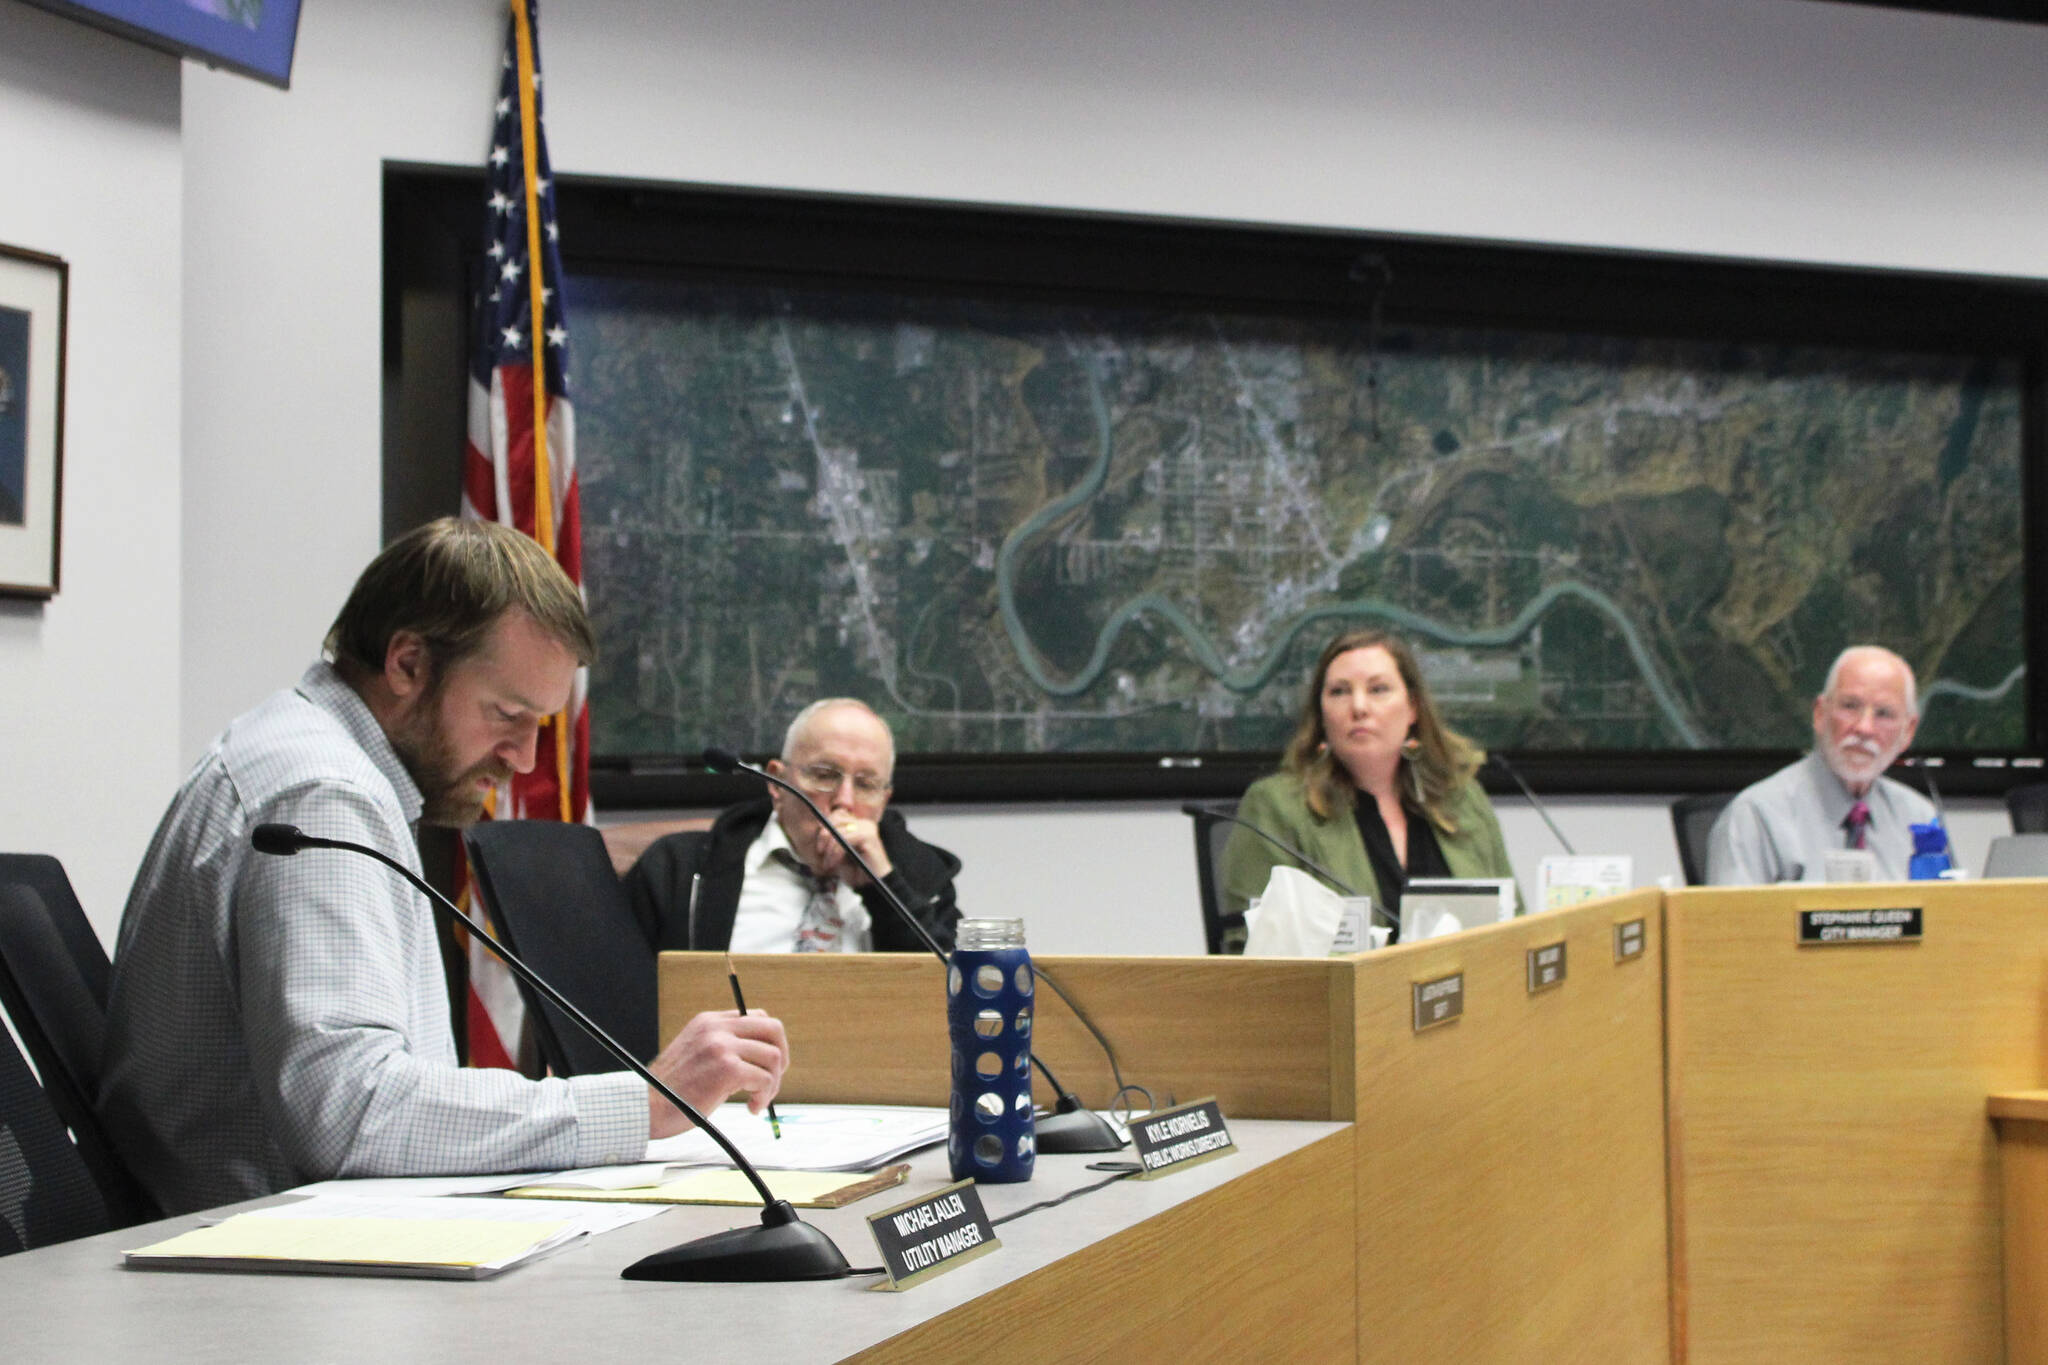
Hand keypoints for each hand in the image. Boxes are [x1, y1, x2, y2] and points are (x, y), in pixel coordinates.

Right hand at [646, 1008, 789, 1138]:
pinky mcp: (727, 1069)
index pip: (756, 1018)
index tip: (766, 1065)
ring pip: (773, 1056)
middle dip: (781, 1057)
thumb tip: (759, 1058)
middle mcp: (716, 1028)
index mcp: (709, 1022)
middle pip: (773, 1029)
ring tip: (757, 1100)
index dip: (769, 1042)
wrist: (645, 1107)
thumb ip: (722, 1048)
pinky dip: (763, 1097)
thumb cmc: (671, 1090)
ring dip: (772, 1083)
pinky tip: (751, 1108)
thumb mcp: (695, 1054)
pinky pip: (764, 1079)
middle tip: (772, 1080)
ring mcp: (721, 1046)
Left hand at [809, 813, 892, 887]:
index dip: (825, 828)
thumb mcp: (839, 853)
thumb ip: (832, 839)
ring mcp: (867, 829)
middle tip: (821, 852)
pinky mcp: (868, 837)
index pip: (837, 815)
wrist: (872, 886)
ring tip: (828, 863)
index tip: (820, 845)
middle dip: (824, 836)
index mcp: (859, 825)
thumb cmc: (857, 871)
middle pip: (836, 819)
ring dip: (829, 850)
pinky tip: (834, 863)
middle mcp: (864, 824)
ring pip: (838, 831)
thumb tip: (819, 830)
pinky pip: (844, 840)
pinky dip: (835, 853)